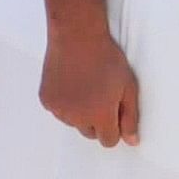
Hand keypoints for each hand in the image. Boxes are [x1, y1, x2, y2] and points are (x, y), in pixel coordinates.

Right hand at [41, 20, 140, 147]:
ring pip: (74, 122)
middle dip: (98, 120)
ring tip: (87, 85)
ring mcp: (59, 110)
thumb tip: (132, 141)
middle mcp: (77, 118)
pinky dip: (65, 102)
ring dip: (80, 112)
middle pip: (91, 133)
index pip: (109, 141)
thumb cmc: (106, 58)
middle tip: (101, 94)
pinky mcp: (47, 101)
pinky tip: (72, 82)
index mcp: (100, 115)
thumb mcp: (128, 86)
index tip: (115, 110)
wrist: (77, 36)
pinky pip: (59, 111)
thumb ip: (130, 117)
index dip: (115, 127)